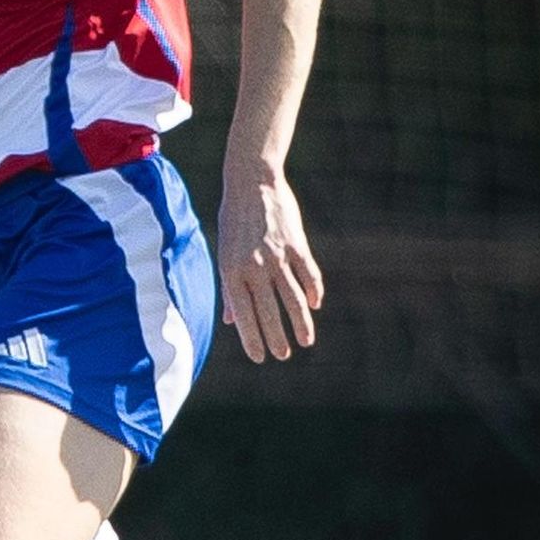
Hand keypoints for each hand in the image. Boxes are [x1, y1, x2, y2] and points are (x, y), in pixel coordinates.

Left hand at [218, 172, 323, 362]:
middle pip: (268, 310)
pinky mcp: (296, 244)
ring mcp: (277, 255)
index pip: (243, 314)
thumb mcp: (224, 252)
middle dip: (276, 337)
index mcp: (232, 270)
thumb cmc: (234, 220)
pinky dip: (314, 291)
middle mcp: (254, 266)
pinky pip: (308, 274)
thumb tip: (230, 321)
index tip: (259, 357)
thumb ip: (229, 287)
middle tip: (283, 355)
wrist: (252, 182)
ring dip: (300, 322)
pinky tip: (315, 305)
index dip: (252, 338)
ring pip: (292, 297)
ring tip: (306, 341)